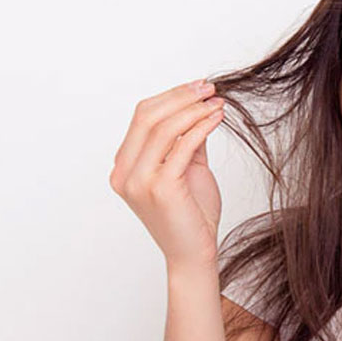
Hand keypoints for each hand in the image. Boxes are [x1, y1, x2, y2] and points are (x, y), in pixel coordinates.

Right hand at [110, 79, 225, 267]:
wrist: (194, 253)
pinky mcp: (160, 188)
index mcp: (124, 167)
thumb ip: (186, 141)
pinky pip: (182, 146)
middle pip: (148, 117)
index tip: (198, 87)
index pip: (142, 117)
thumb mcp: (187, 169)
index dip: (171, 96)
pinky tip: (217, 118)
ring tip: (217, 102)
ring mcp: (139, 181)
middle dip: (181, 96)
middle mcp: (124, 173)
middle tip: (209, 88)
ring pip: (163, 128)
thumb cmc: (192, 215)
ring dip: (194, 109)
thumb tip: (198, 108)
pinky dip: (201, 126)